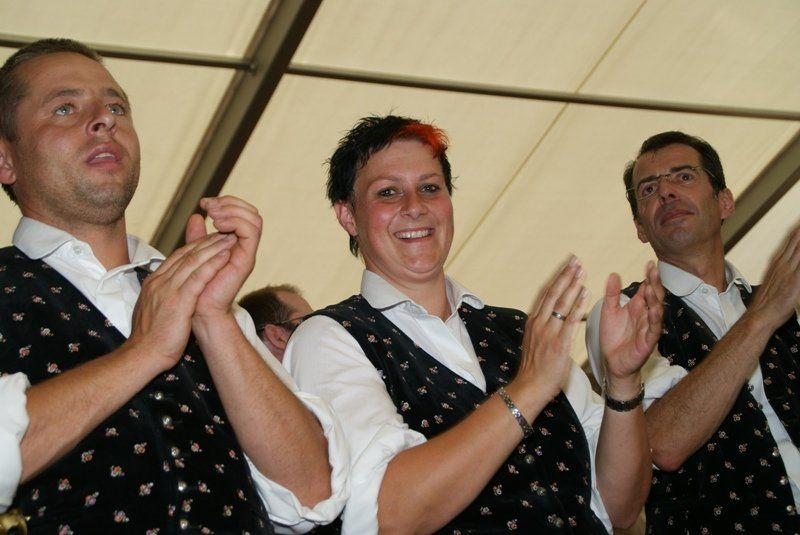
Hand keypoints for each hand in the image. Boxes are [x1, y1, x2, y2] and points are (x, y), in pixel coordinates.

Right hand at [127, 233, 234, 370]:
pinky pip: (199, 277)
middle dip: (207, 241)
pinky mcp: (179, 301)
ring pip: (194, 261)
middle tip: (224, 232)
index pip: (177, 257)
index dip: (196, 246)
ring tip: (229, 238)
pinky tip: (226, 256)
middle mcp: (160, 281)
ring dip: (214, 248)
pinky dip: (213, 264)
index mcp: (154, 282)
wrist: (142, 355)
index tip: (211, 240)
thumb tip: (169, 293)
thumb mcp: (153, 310)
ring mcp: (169, 290)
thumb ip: (161, 296)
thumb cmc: (150, 338)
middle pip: (186, 254)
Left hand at [184, 196, 262, 318]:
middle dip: (229, 202)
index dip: (225, 202)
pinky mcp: (246, 260)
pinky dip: (235, 222)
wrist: (199, 310)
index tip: (204, 203)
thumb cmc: (197, 286)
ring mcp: (247, 252)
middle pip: (252, 212)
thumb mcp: (196, 254)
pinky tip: (216, 225)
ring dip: (232, 211)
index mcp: (235, 242)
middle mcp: (244, 246)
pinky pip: (251, 232)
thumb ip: (198, 236)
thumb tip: (197, 216)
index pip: (242, 211)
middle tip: (209, 206)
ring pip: (255, 218)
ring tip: (213, 215)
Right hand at [513, 256, 589, 401]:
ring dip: (572, 284)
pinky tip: (585, 293)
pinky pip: (570, 320)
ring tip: (582, 271)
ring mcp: (548, 332)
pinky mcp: (559, 343)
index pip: (546, 294)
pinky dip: (578, 305)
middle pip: (553, 293)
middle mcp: (539, 323)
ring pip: (561, 303)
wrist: (529, 387)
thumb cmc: (533, 368)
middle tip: (576, 260)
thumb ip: (542, 327)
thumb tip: (551, 316)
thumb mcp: (533, 342)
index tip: (566, 266)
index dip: (557, 278)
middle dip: (565, 275)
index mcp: (533, 321)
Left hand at [600, 261, 663, 395]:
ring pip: (657, 311)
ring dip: (655, 299)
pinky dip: (655, 320)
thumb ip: (612, 294)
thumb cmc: (613, 337)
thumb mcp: (609, 311)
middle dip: (655, 283)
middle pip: (654, 296)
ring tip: (651, 286)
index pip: (646, 288)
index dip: (649, 277)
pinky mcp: (648, 341)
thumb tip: (613, 274)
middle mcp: (646, 315)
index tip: (650, 263)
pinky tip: (654, 310)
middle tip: (654, 269)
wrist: (612, 362)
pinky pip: (654, 329)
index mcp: (637, 306)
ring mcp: (649, 328)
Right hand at [748, 223, 799, 330]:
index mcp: (778, 262)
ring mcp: (789, 272)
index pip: (793, 238)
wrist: (760, 316)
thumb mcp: (774, 280)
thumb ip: (785, 269)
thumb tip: (791, 263)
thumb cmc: (767, 302)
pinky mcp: (796, 282)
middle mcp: (784, 264)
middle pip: (798, 239)